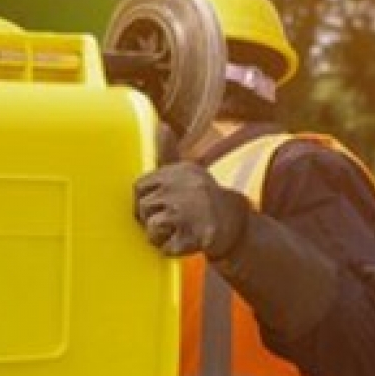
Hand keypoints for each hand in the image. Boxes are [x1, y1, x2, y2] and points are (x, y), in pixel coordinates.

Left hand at [133, 161, 248, 258]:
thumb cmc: (203, 199)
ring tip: (180, 228)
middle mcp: (185, 187)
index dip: (146, 199)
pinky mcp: (193, 236)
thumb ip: (168, 153)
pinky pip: (163, 246)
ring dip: (160, 235)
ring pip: (151, 227)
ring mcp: (189, 212)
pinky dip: (171, 248)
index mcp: (180, 171)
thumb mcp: (188, 172)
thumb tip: (161, 126)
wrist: (235, 224)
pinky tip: (185, 240)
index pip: (140, 186)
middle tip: (172, 219)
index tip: (159, 204)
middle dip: (151, 218)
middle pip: (143, 207)